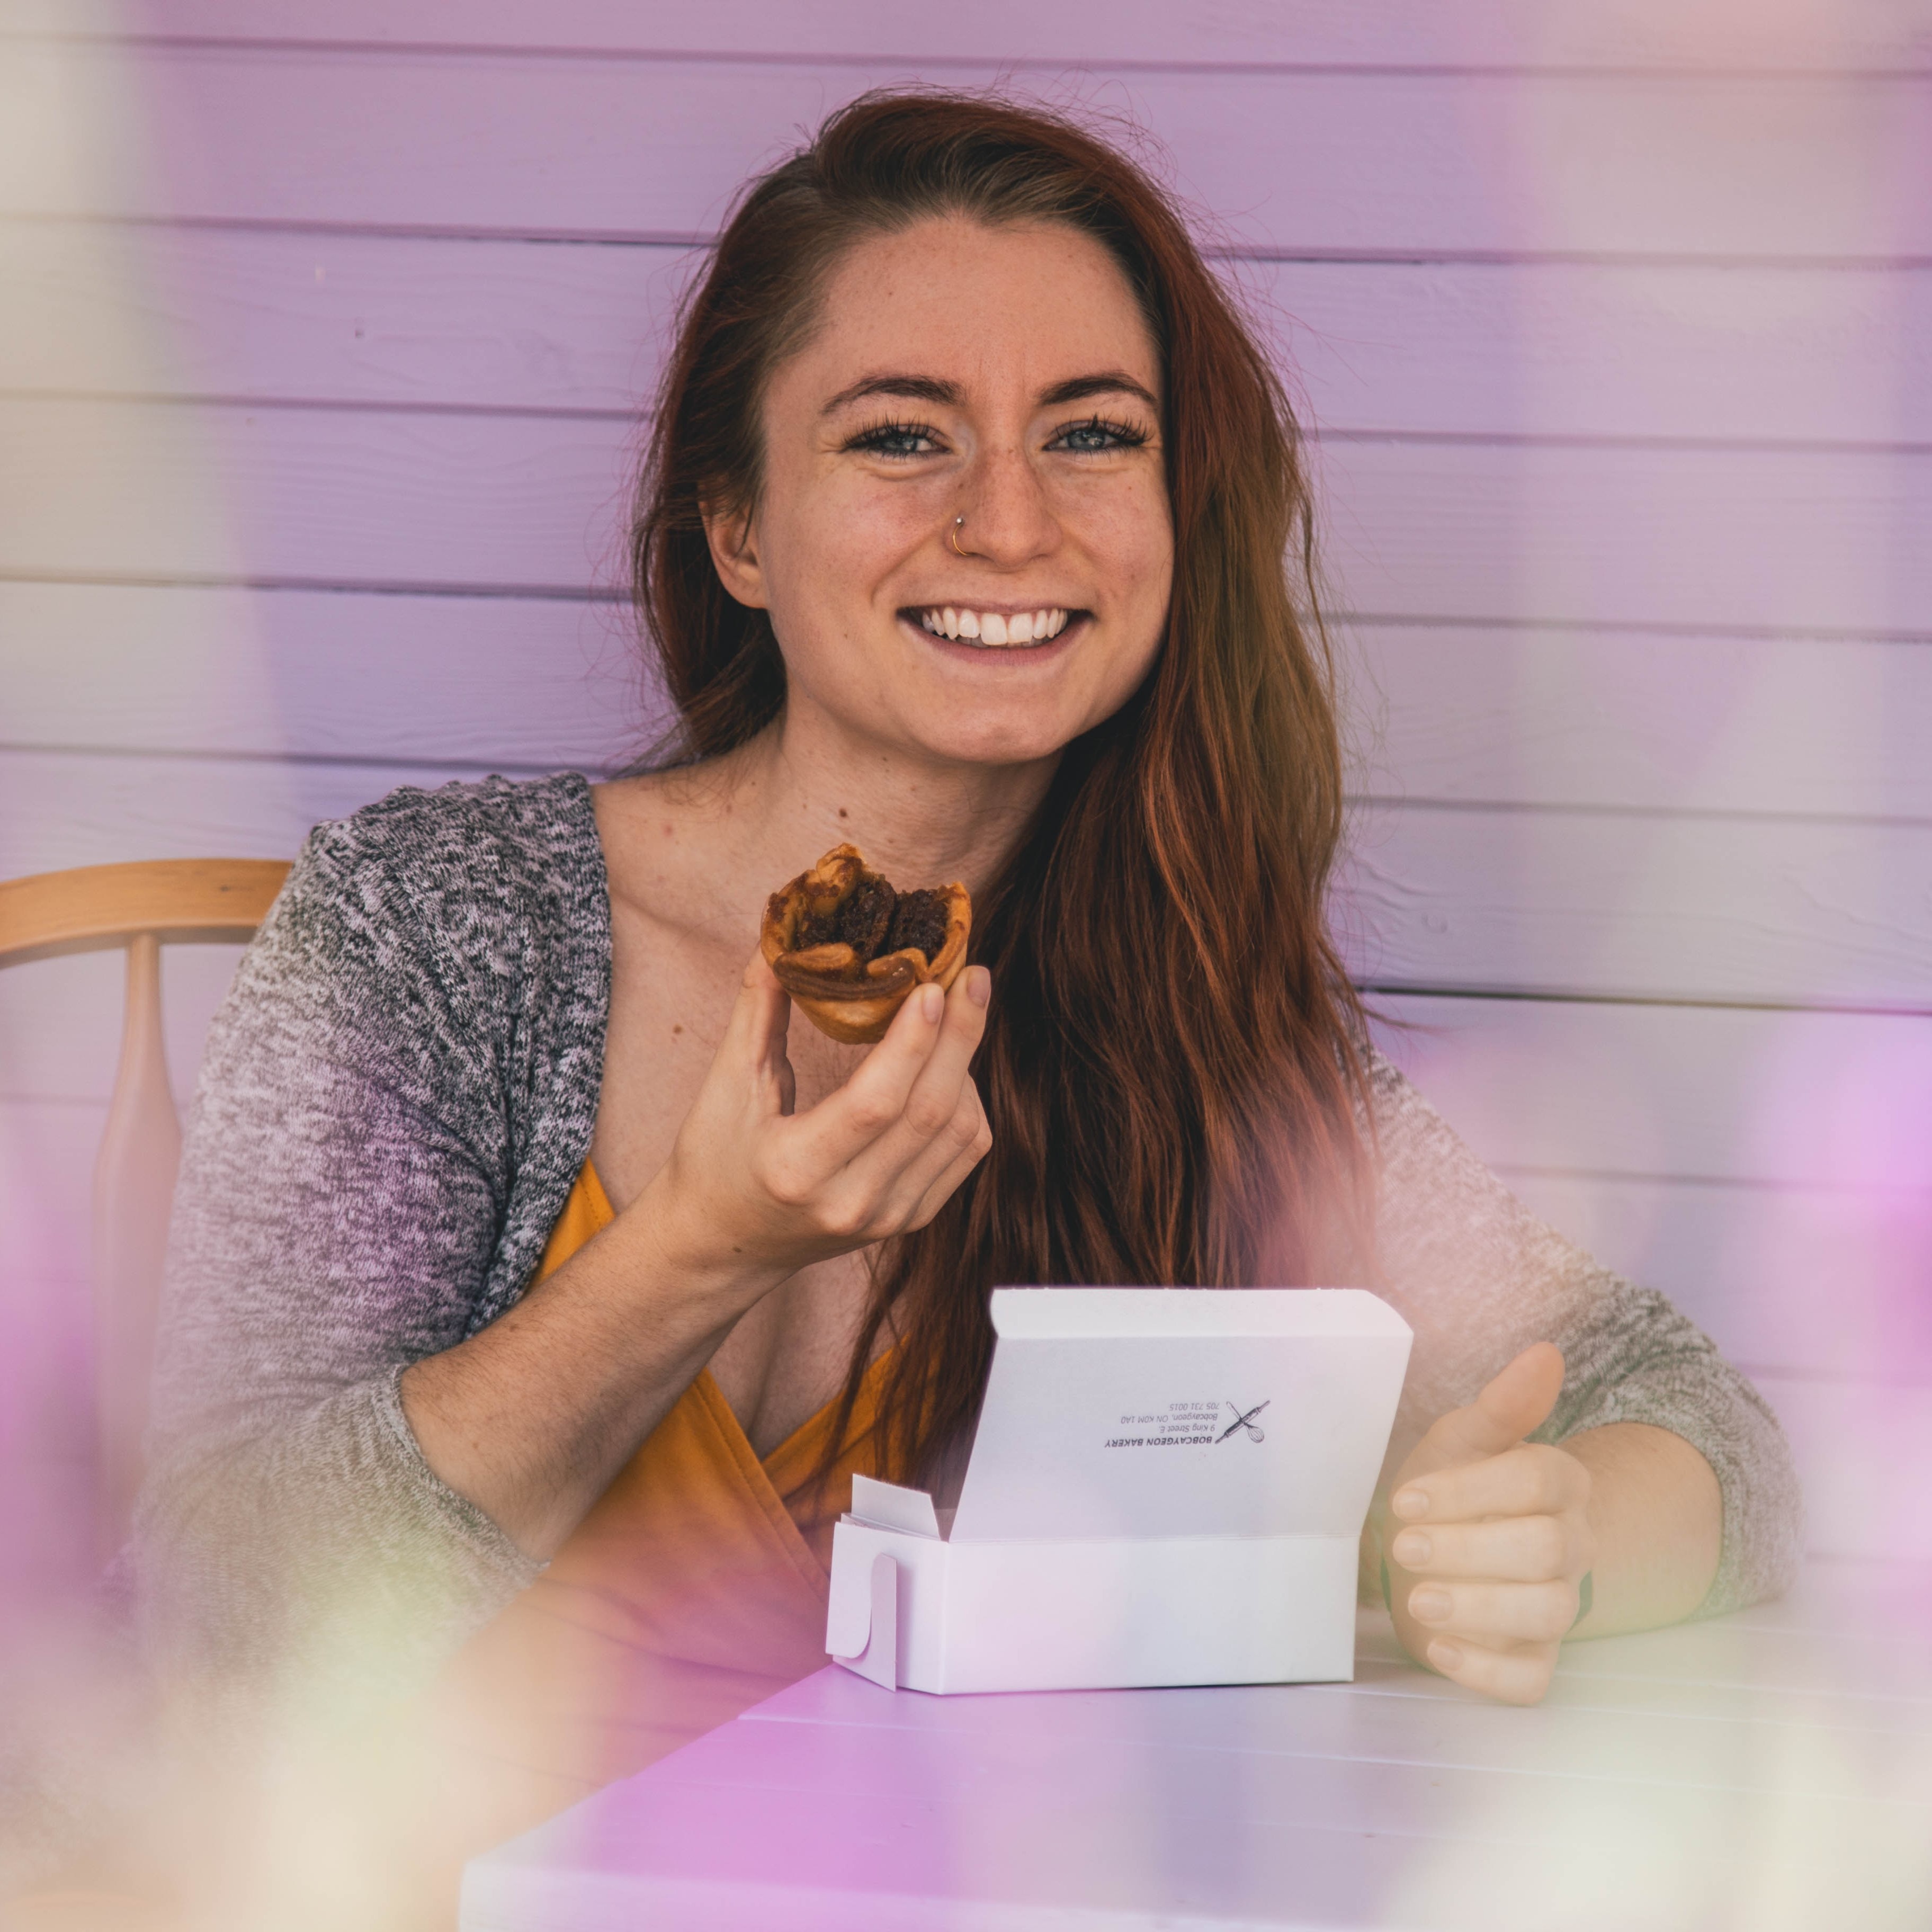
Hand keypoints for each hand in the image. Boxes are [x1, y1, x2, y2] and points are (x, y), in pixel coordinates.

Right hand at [646, 951, 992, 1289]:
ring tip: (954, 1014)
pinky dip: (968, 1102)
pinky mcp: (909, 1220)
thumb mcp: (725, 1086)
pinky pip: (964, 1154)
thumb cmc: (714, 1159)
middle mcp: (851, 1202)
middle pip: (932, 1112)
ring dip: (965, 1064)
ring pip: (961, 1132)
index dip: (914, 1040)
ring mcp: (887, 1218)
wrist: (722, 1245)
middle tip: (972, 974)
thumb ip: (758, 1009)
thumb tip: (784, 937)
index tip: (933, 983)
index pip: (876, 1102)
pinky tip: (949, 1065)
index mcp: (797, 1169)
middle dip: (962, 1035)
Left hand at [1380, 1342, 1593, 1704]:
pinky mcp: (1534, 1659)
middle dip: (1469, 1549)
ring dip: (1479, 1609)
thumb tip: (1545, 1352)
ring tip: (1419, 1601)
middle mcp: (1571, 1546)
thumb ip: (1501, 1404)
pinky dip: (1486, 1671)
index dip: (1472, 1491)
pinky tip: (1440, 1648)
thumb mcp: (1459, 1441)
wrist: (1428, 1552)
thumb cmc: (1446, 1489)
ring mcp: (1557, 1605)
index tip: (1407, 1497)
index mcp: (1559, 1484)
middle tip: (1404, 1547)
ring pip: (1546, 1614)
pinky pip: (1531, 1680)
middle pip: (1546, 1550)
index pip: (1538, 1481)